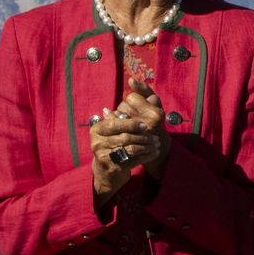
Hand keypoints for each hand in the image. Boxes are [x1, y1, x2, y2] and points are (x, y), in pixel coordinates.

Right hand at [90, 84, 166, 199]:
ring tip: (157, 145)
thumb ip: (126, 106)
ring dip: (147, 147)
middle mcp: (96, 142)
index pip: (115, 123)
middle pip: (125, 137)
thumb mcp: (116, 127)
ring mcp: (103, 156)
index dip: (132, 124)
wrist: (107, 172)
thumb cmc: (114, 143)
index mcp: (97, 129)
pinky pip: (133, 160)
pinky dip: (146, 156)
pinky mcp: (112, 168)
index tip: (145, 125)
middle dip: (143, 137)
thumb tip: (133, 82)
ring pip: (130, 149)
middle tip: (156, 137)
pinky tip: (154, 153)